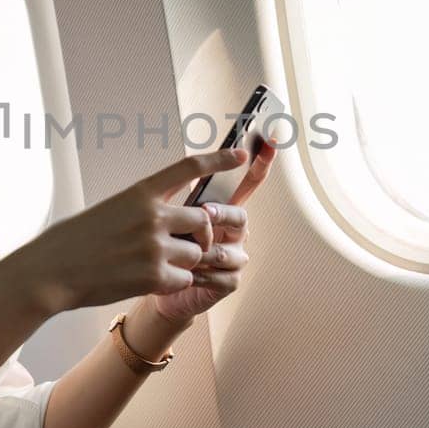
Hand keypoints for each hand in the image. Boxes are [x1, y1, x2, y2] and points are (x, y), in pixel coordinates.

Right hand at [2, 146, 253, 314]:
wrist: (51, 270)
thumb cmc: (73, 240)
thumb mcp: (109, 210)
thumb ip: (142, 208)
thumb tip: (168, 215)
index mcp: (140, 193)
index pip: (189, 167)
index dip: (219, 159)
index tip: (240, 155)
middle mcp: (153, 215)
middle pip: (203, 219)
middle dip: (201, 234)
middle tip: (190, 244)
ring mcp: (155, 246)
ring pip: (196, 253)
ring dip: (184, 262)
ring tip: (154, 266)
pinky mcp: (154, 276)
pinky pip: (184, 278)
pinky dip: (172, 282)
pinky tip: (147, 280)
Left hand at [152, 139, 275, 323]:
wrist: (157, 284)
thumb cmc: (166, 247)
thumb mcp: (173, 216)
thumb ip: (187, 199)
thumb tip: (193, 173)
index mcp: (225, 211)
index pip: (248, 184)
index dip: (261, 165)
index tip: (271, 143)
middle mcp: (236, 232)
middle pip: (240, 216)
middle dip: (222, 214)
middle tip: (204, 212)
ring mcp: (236, 257)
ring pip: (225, 249)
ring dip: (199, 252)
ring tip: (177, 254)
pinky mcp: (230, 281)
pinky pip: (220, 275)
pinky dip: (198, 274)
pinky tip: (185, 274)